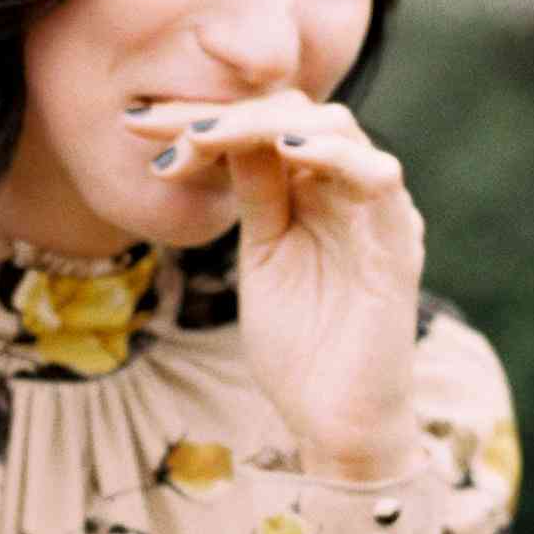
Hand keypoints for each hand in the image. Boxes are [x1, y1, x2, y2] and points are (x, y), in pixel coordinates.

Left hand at [142, 91, 425, 484]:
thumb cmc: (302, 348)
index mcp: (318, 190)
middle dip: (218, 112)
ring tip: (203, 135)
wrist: (339, 421)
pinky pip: (378, 177)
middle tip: (156, 127)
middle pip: (294, 112)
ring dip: (264, 123)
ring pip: (336, 128)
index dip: (200, 117)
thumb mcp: (263, 254)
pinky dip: (333, 155)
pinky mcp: (397, 243)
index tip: (135, 124)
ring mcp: (378, 212)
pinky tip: (284, 148)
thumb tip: (217, 130)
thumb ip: (255, 193)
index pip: (265, 125)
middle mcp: (351, 190)